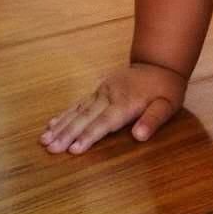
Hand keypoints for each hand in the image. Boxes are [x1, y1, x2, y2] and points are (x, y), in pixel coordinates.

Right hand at [39, 62, 186, 154]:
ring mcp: (102, 91)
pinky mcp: (98, 89)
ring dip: (61, 125)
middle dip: (66, 134)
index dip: (89, 137)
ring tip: (44, 139)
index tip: (73, 150)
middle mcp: (110, 96)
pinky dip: (65, 114)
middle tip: (50, 148)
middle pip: (85, 117)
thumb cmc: (166, 89)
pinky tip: (52, 123)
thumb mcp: (168, 105)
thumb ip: (153, 120)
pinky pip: (79, 102)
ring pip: (78, 110)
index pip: (104, 123)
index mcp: (126, 103)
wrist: (159, 64)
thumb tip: (139, 136)